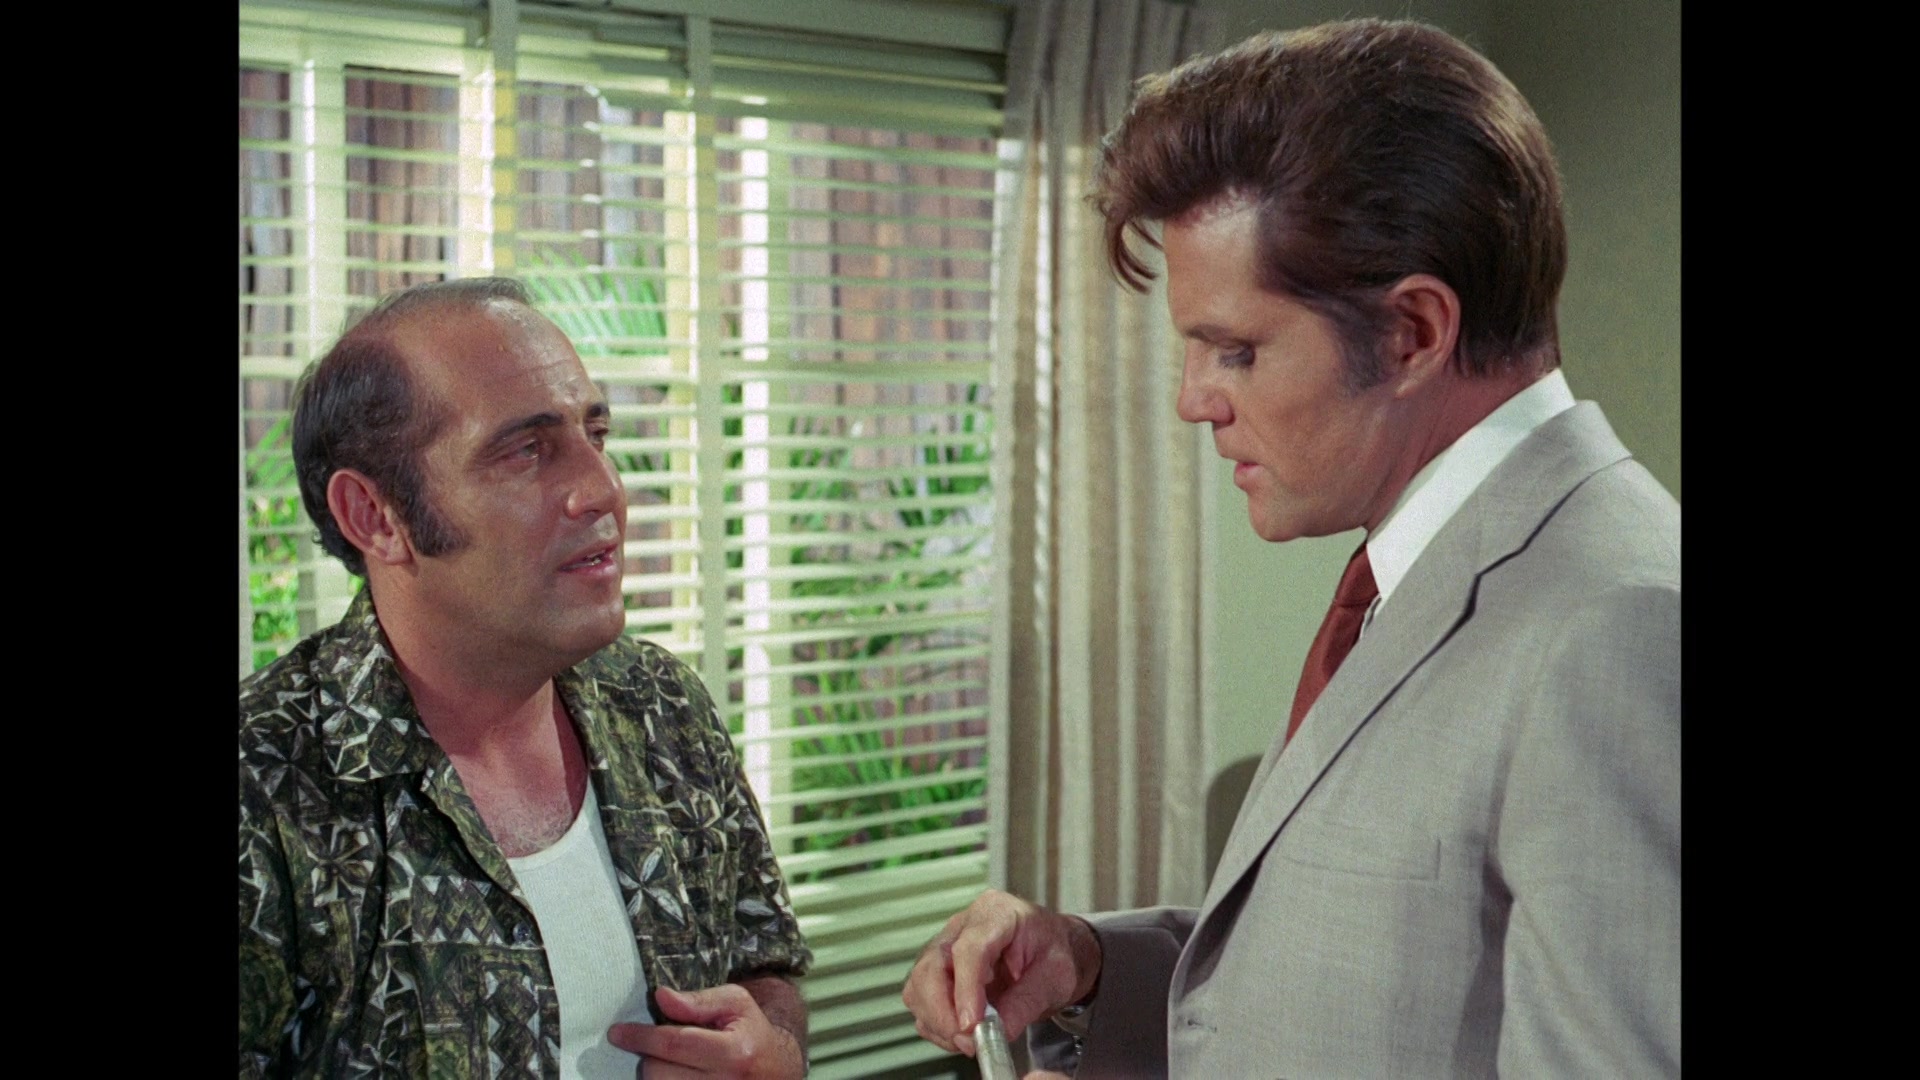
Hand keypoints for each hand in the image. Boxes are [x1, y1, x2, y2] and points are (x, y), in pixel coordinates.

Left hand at [609, 985, 804, 1078]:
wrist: (777, 1072)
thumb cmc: (751, 1033)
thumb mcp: (736, 1004)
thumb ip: (698, 1000)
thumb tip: (660, 997)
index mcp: (734, 1053)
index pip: (673, 1043)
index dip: (640, 1037)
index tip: (617, 1032)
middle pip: (658, 1072)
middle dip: (649, 1055)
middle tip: (657, 1045)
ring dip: (655, 1073)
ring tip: (671, 1061)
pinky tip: (674, 1073)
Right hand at [900, 889, 1101, 1056]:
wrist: (1051, 952)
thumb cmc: (1053, 953)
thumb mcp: (1055, 978)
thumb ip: (1025, 1004)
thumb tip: (995, 1032)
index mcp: (996, 913)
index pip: (969, 949)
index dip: (966, 989)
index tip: (972, 1023)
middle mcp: (962, 926)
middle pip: (931, 967)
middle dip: (944, 1012)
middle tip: (969, 1040)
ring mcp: (944, 948)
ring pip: (918, 986)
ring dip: (939, 1021)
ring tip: (971, 1038)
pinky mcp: (936, 972)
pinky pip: (921, 1001)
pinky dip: (937, 1025)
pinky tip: (962, 1032)